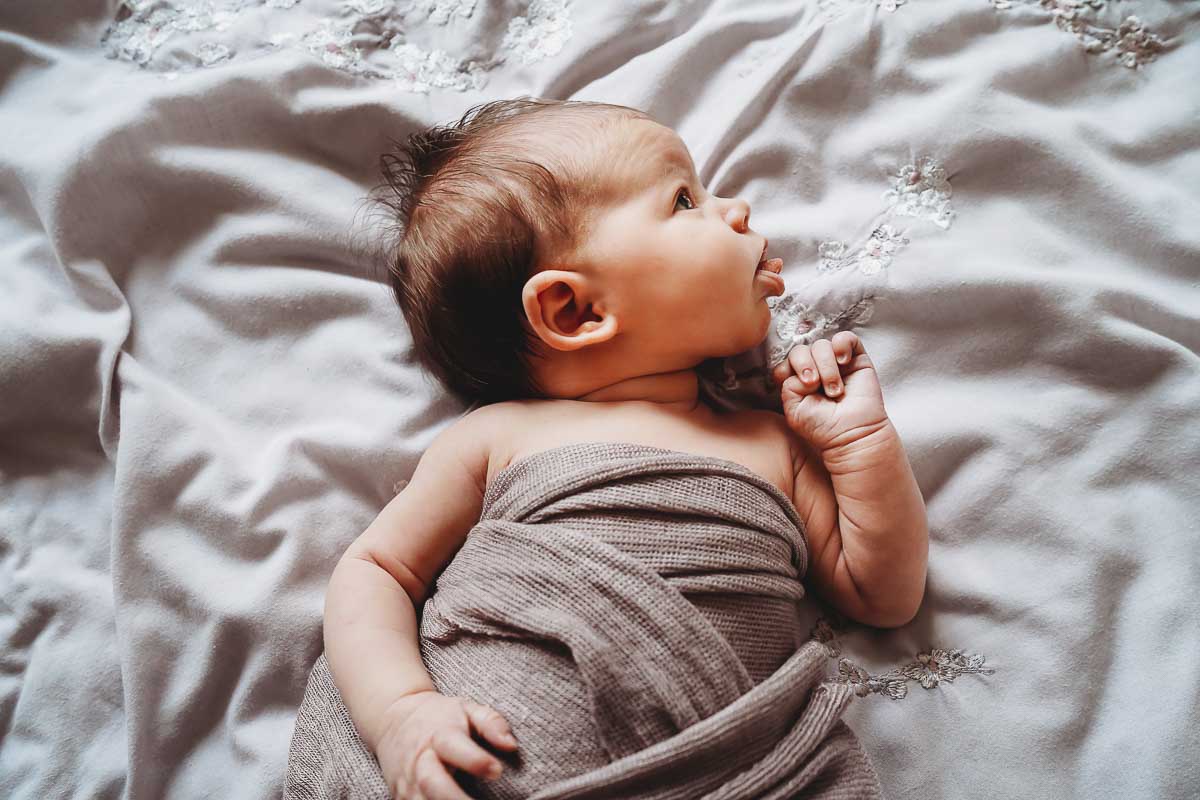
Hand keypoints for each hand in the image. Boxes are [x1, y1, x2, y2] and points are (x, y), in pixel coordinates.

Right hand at [375, 690, 518, 799]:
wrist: (393, 719)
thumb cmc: (439, 716)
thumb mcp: (467, 709)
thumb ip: (491, 723)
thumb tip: (511, 745)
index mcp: (439, 734)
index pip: (455, 747)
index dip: (476, 760)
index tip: (497, 771)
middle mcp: (420, 760)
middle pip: (433, 782)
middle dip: (455, 799)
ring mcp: (408, 781)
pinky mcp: (400, 796)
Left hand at [770, 331, 889, 453]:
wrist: (852, 434)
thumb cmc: (823, 427)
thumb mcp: (793, 409)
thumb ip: (788, 385)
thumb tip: (801, 370)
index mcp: (797, 381)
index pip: (785, 362)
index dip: (789, 368)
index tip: (801, 386)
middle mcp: (815, 369)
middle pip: (800, 350)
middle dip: (805, 365)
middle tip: (814, 384)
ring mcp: (835, 363)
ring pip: (821, 345)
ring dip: (826, 367)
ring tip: (835, 390)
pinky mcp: (856, 359)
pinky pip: (845, 337)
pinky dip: (842, 345)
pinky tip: (843, 362)